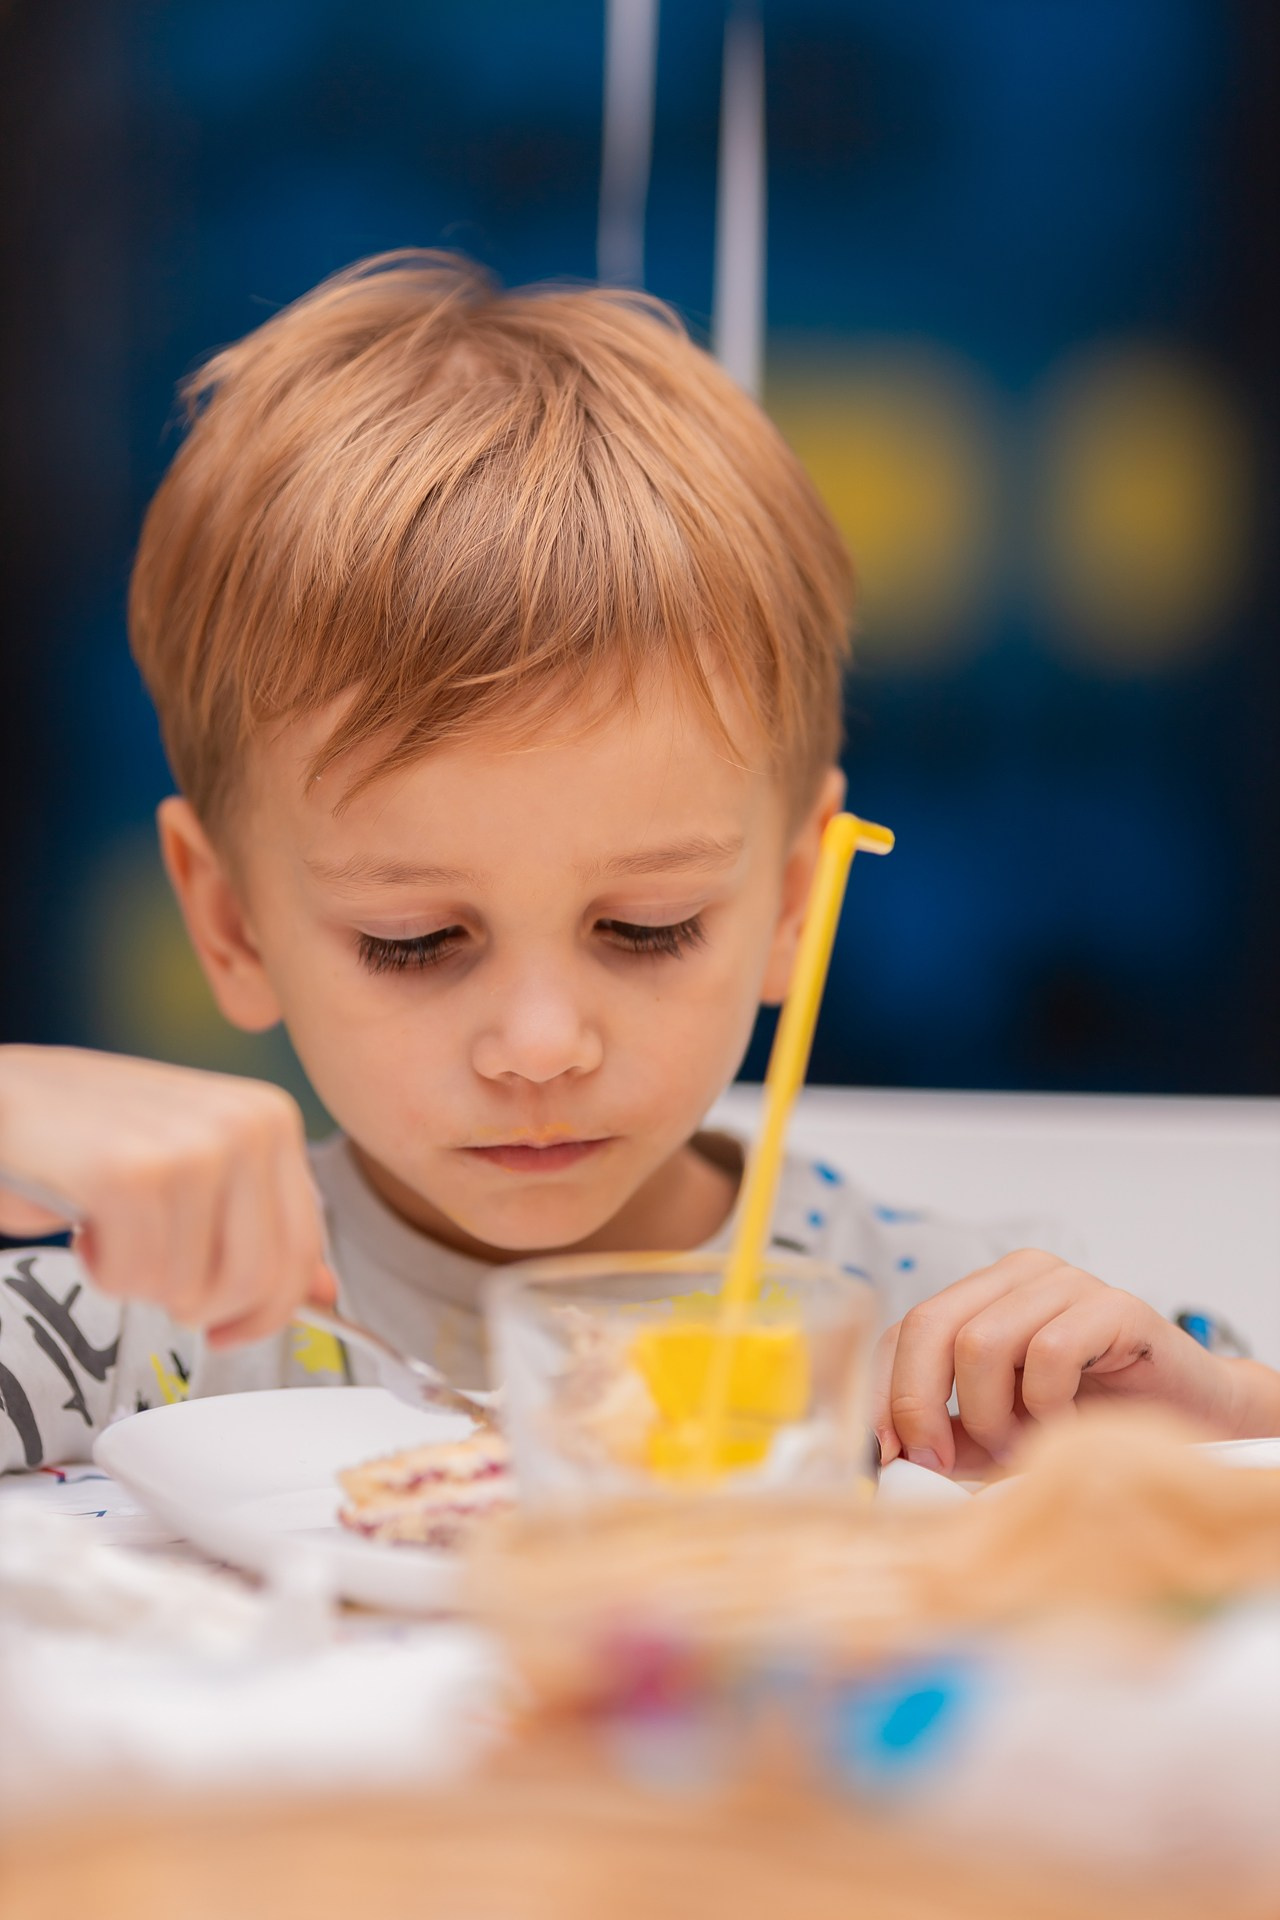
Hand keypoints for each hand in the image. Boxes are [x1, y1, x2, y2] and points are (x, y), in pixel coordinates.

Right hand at [0, 1045, 333, 1347]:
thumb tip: (326, 1291)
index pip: (303, 1250)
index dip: (268, 1311)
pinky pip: (135, 1279)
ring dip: (138, 1280)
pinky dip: (102, 1271)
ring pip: (191, 1288)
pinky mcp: (132, 1175)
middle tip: (152, 1274)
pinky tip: (86, 1222)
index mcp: (271, 1119)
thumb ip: (259, 1225)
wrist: (2, 1101)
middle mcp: (246, 1124)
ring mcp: (193, 1146)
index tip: (229, 1328)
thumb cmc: (92, 1137)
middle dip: (198, 1304)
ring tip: (112, 1228)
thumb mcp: (194, 1170)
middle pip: (256, 1280)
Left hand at [871, 1247, 1260, 1474]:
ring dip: (993, 1415)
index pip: (907, 1329)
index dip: (886, 1392)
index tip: (888, 1454)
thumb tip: (887, 1459)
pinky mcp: (1115, 1306)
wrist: (1192, 1419)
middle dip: (921, 1404)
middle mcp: (1020, 1275)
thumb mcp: (1001, 1434)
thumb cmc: (1092, 1420)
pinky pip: (1048, 1354)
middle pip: (931, 1325)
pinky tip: (1068, 1427)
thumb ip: (949, 1438)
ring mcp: (1068, 1283)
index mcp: (983, 1294)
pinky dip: (1047, 1407)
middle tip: (940, 1462)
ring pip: (982, 1342)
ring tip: (1024, 1444)